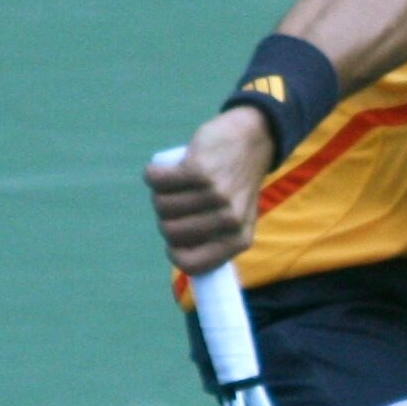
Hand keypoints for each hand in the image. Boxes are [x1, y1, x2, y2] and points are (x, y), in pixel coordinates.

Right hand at [145, 109, 274, 274]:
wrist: (253, 140)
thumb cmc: (236, 184)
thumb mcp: (238, 219)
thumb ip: (217, 242)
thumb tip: (183, 260)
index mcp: (238, 239)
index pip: (192, 265)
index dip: (174, 253)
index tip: (174, 241)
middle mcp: (229, 220)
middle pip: (169, 232)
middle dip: (165, 217)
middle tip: (180, 200)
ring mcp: (215, 195)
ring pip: (161, 205)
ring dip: (160, 194)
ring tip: (177, 184)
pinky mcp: (199, 170)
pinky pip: (157, 180)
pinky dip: (153, 175)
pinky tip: (162, 171)